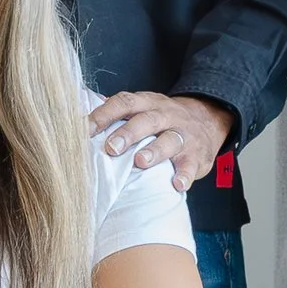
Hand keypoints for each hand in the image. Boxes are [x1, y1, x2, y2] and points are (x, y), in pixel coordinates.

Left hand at [90, 89, 233, 188]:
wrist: (208, 119)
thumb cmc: (162, 119)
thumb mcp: (143, 109)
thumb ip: (116, 114)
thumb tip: (78, 117)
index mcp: (147, 103)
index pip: (124, 103)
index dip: (104, 114)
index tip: (85, 129)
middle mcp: (165, 115)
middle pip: (147, 120)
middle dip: (128, 133)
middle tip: (111, 148)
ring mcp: (183, 135)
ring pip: (169, 140)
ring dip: (154, 151)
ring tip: (140, 162)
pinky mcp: (196, 155)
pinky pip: (191, 165)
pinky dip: (184, 175)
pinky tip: (176, 184)